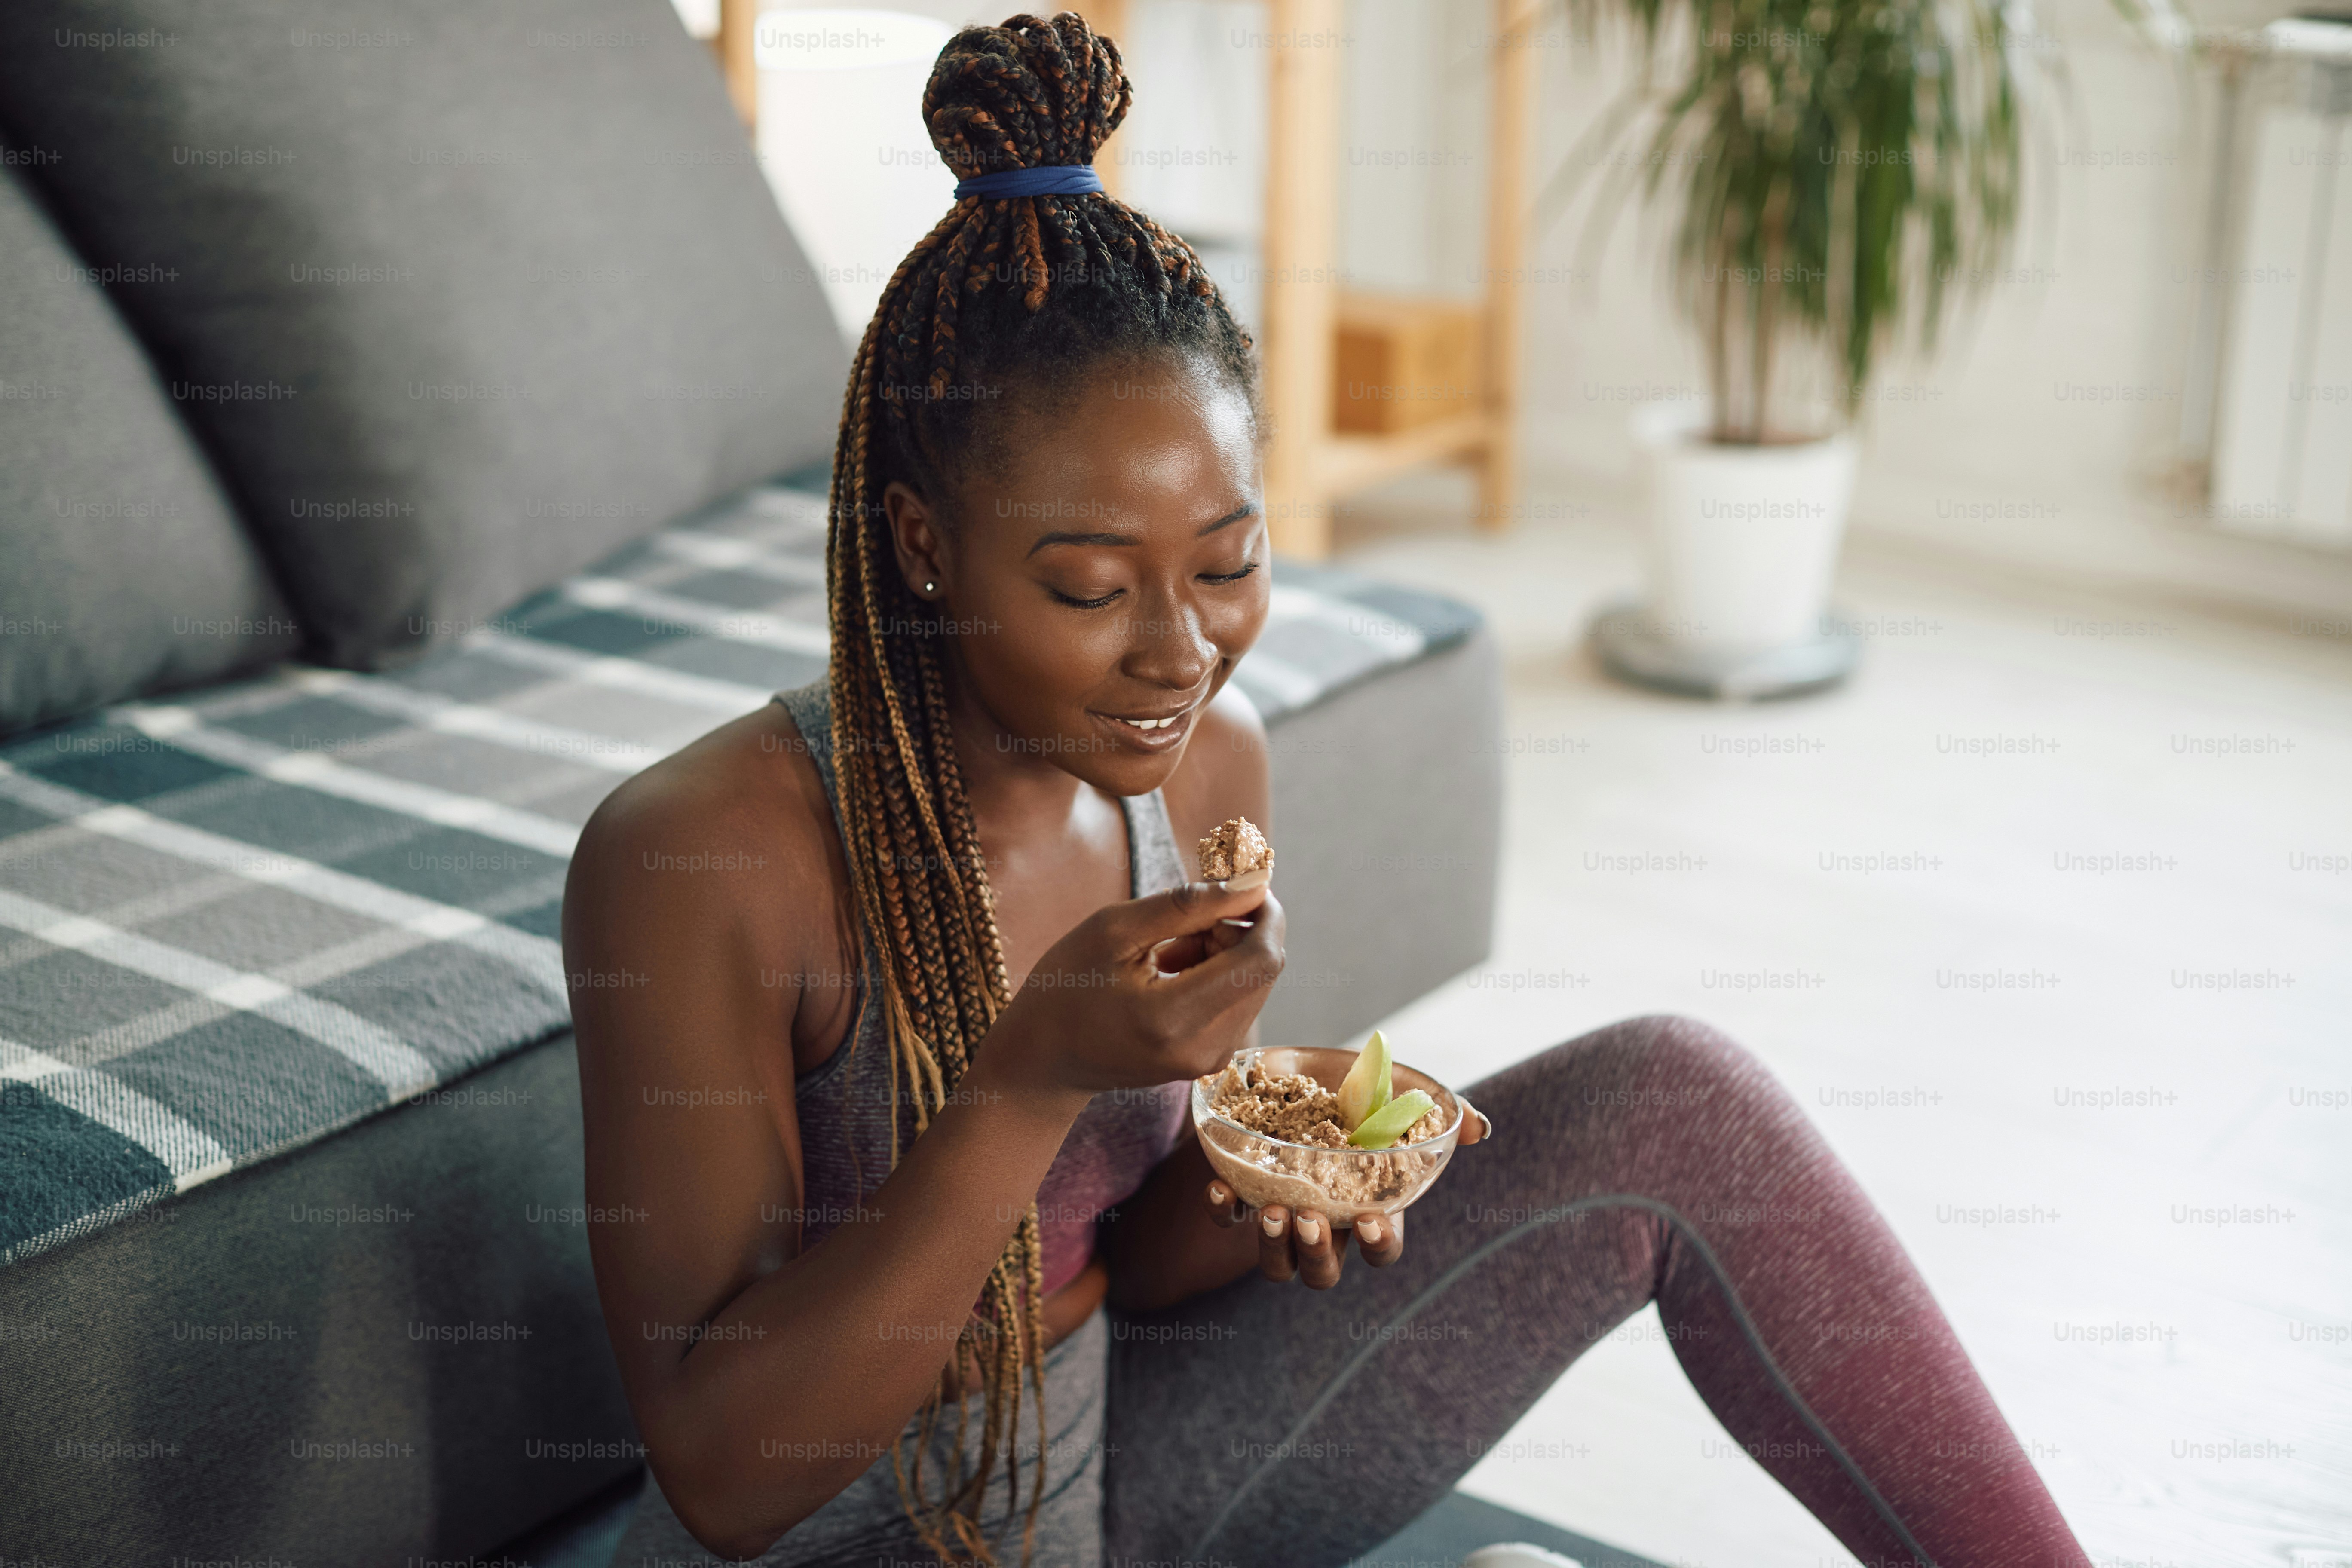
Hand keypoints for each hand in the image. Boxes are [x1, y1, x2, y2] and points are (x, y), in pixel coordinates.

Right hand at [980, 872, 1284, 1097]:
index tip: (1239, 881)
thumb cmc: (1066, 987)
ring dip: (1224, 952)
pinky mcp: (1210, 1061)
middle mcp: (1202, 1049)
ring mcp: (1209, 1061)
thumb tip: (1255, 883)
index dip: (1264, 912)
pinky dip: (1215, 975)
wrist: (1043, 1059)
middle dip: (1236, 929)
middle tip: (1181, 919)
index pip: (1261, 959)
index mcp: (1173, 1017)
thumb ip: (1189, 905)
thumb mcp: (1114, 930)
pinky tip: (1170, 972)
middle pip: (1263, 969)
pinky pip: (1237, 1001)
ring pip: (1254, 983)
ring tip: (1165, 950)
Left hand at [1199, 1093, 1489, 1287]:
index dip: (1377, 1246)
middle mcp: (1326, 1222)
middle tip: (1310, 1219)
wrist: (1302, 1066)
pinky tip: (1219, 1185)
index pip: (1381, 1250)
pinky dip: (1222, 1210)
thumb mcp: (1403, 1094)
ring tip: (1271, 1212)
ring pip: (1277, 1264)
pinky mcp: (1243, 1190)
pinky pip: (1229, 1219)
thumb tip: (1479, 1128)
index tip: (1368, 1220)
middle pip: (1323, 1273)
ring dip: (1273, 1247)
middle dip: (1317, 1255)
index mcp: (1369, 1207)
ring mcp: (1283, 1212)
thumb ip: (1443, 1114)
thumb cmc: (1363, 1090)